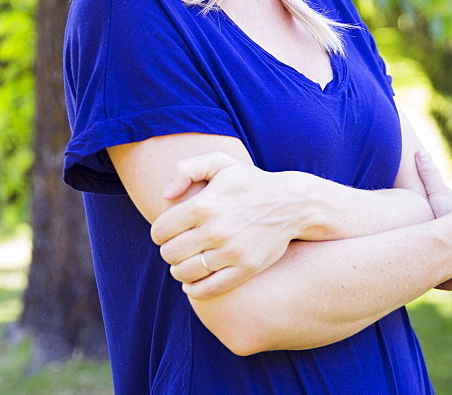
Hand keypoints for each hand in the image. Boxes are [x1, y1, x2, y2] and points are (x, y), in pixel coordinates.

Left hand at [150, 152, 302, 299]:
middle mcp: (216, 230)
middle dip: (169, 250)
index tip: (169, 231)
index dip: (160, 232)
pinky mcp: (245, 269)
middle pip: (170, 253)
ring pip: (185, 273)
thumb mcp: (220, 162)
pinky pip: (207, 289)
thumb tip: (166, 195)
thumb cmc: (250, 182)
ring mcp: (232, 252)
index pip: (160, 230)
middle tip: (179, 245)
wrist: (292, 203)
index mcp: (205, 204)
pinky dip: (194, 289)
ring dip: (180, 269)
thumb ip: (186, 169)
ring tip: (187, 261)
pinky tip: (195, 280)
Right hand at [415, 150, 451, 290]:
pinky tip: (433, 279)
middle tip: (430, 248)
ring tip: (429, 265)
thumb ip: (428, 172)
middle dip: (450, 246)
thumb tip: (419, 151)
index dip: (445, 225)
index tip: (432, 228)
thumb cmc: (446, 211)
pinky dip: (446, 278)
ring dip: (448, 264)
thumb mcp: (435, 191)